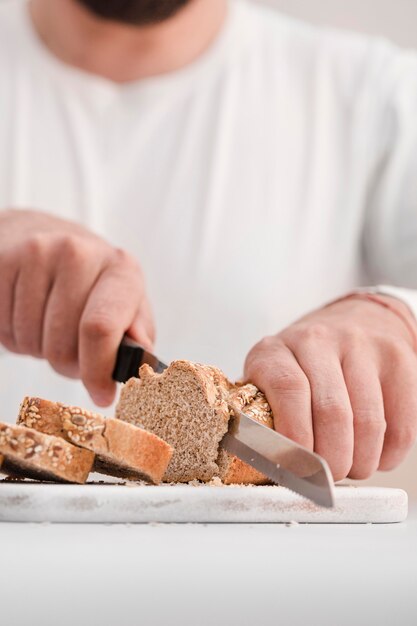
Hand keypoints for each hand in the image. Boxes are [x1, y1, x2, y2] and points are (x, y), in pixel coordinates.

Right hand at [0, 209, 153, 405]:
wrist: (48, 235)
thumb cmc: (95, 283)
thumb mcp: (129, 303)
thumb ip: (138, 334)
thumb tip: (137, 360)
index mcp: (120, 268)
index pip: (100, 329)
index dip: (97, 371)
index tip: (101, 394)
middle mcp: (79, 254)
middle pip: (62, 346)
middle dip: (68, 364)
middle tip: (73, 351)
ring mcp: (36, 253)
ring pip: (29, 341)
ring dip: (39, 350)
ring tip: (50, 327)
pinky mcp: (2, 262)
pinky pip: (3, 330)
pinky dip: (14, 337)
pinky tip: (28, 316)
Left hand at [245, 295, 416, 480]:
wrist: (351, 321)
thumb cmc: (300, 367)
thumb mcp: (267, 381)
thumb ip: (261, 419)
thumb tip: (269, 469)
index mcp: (276, 350)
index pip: (288, 390)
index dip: (294, 438)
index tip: (297, 469)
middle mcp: (318, 340)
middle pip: (332, 412)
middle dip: (331, 461)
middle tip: (327, 477)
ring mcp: (362, 346)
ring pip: (368, 422)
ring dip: (360, 462)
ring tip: (350, 468)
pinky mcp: (398, 359)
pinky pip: (401, 424)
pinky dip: (388, 454)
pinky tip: (374, 455)